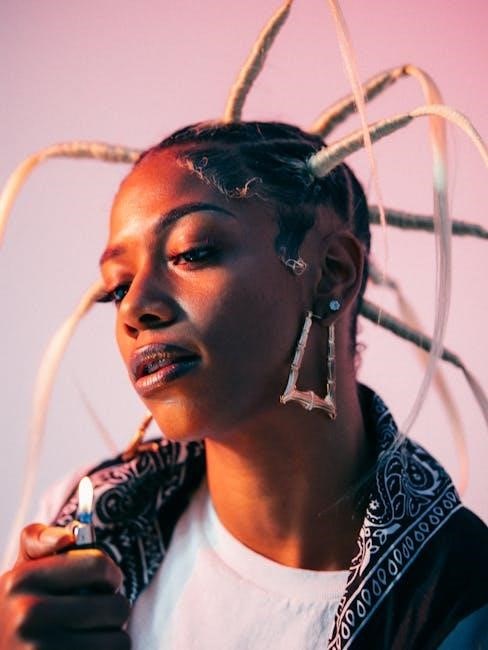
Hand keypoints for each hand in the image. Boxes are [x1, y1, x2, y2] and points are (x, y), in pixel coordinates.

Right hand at [0, 523, 130, 648]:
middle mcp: (28, 615)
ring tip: (87, 636)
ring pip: (117, 639)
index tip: (106, 583)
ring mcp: (39, 649)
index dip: (111, 574)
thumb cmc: (17, 612)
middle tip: (96, 615)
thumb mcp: (19, 573)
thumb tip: (66, 538)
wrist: (1, 649)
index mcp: (22, 580)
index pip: (98, 565)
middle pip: (116, 606)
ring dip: (110, 637)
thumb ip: (39, 542)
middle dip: (113, 610)